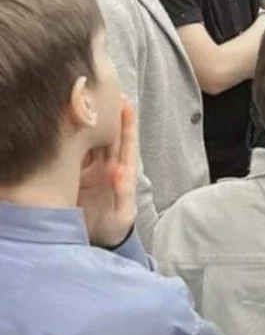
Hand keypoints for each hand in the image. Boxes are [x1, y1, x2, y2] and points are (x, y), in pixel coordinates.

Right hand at [78, 97, 137, 247]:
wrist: (97, 242)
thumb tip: (122, 172)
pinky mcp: (74, 176)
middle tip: (105, 92)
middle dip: (109, 115)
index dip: (127, 124)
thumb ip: (125, 193)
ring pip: (91, 141)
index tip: (126, 104)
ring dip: (91, 123)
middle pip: (108, 136)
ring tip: (86, 101)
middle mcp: (106, 167)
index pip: (126, 144)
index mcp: (122, 173)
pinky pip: (74, 154)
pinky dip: (72, 139)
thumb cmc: (114, 228)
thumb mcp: (123, 215)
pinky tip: (67, 125)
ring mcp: (89, 170)